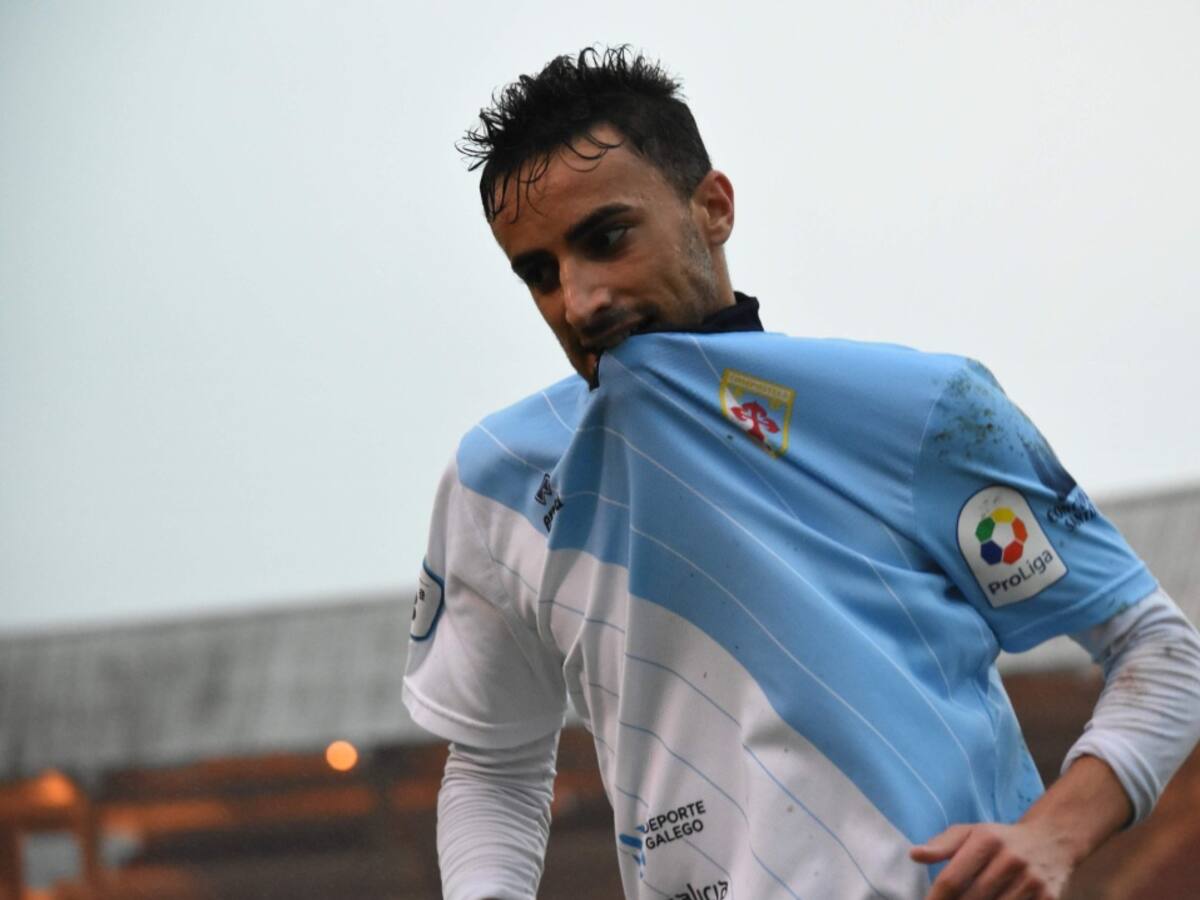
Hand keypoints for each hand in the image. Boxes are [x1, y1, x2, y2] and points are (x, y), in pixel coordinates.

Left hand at [910, 821, 1074, 899]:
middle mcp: (1011, 860)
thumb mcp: (971, 832)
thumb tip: (914, 855)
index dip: (935, 899)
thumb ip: (942, 844)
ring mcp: (1032, 882)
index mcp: (987, 840)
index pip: (952, 880)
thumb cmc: (1001, 840)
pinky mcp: (1049, 899)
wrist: (1052, 841)